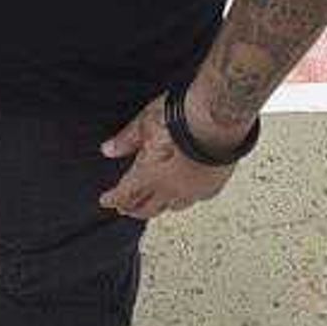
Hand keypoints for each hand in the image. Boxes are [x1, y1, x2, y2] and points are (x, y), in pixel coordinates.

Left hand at [98, 92, 239, 218]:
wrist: (220, 117)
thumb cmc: (183, 116)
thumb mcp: (145, 122)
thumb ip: (127, 139)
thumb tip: (108, 150)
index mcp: (150, 176)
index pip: (125, 194)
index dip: (113, 198)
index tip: (107, 201)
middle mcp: (171, 189)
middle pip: (148, 208)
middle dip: (134, 209)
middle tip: (126, 209)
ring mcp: (194, 189)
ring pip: (173, 206)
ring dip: (159, 206)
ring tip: (154, 205)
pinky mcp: (214, 184)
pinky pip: (196, 199)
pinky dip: (186, 198)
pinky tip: (186, 195)